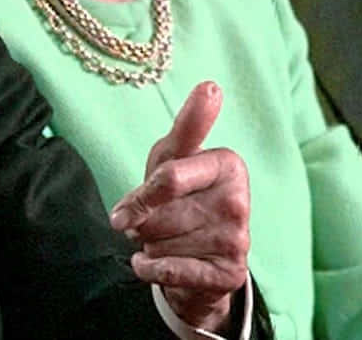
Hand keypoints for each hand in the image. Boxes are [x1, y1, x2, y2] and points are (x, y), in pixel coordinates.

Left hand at [108, 81, 249, 331]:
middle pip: (159, 216)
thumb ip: (184, 128)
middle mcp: (239, 199)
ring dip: (150, 246)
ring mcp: (238, 238)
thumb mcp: (172, 158)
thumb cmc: (179, 196)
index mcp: (228, 162)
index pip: (169, 177)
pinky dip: (151, 270)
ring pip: (162, 244)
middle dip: (144, 223)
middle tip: (155, 222)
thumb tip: (211, 87)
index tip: (122, 214)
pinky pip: (170, 272)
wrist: (198, 260)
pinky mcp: (230, 273)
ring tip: (166, 241)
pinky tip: (157, 264)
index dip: (140, 198)